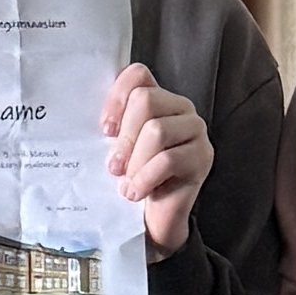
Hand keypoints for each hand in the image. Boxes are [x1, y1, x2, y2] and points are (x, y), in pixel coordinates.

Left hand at [101, 62, 211, 259]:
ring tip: (127, 181)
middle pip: (146, 101)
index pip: (138, 75)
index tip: (105, 129)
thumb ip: (113, 128)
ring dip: (135, 161)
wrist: (154, 219)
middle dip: (124, 137)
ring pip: (157, 130)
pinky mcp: (203, 156)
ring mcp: (196, 130)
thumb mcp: (120, 148)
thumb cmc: (134, 179)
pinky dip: (146, 178)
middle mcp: (181, 108)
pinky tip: (136, 192)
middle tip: (114, 166)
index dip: (117, 97)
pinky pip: (168, 160)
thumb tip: (91, 118)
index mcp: (158, 98)